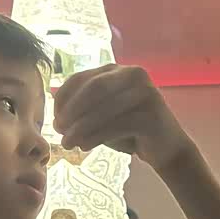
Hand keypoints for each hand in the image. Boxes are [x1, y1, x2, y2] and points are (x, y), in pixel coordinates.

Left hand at [53, 64, 192, 172]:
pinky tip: (84, 146)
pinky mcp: (152, 114)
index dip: (63, 97)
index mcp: (117, 70)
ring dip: (80, 128)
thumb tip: (53, 109)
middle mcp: (133, 74)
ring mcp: (145, 92)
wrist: (166, 148)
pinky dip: (95, 137)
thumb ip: (81, 108)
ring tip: (67, 143)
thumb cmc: (128, 130)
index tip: (53, 118)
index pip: (81, 77)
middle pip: (92, 89)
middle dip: (71, 110)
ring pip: (103, 108)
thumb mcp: (101, 115)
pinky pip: (115, 125)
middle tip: (58, 129)